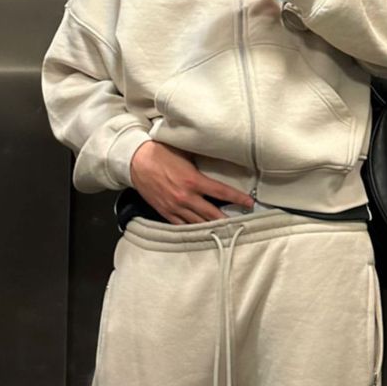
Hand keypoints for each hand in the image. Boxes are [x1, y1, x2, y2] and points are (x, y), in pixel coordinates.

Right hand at [130, 140, 253, 223]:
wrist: (136, 161)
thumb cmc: (161, 153)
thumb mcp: (185, 152)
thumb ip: (201, 159)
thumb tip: (217, 156)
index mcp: (193, 180)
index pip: (222, 192)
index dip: (238, 198)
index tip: (249, 203)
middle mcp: (186, 197)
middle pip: (213, 214)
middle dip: (228, 220)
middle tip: (241, 225)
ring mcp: (175, 207)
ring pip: (198, 223)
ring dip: (212, 228)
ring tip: (226, 232)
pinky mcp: (165, 212)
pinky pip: (182, 226)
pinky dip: (193, 230)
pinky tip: (202, 232)